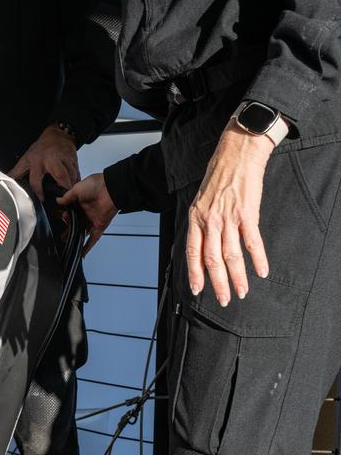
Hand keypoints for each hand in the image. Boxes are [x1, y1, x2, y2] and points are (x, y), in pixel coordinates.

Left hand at [9, 124, 79, 199]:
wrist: (58, 135)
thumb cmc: (41, 149)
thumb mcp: (26, 158)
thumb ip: (17, 171)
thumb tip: (5, 180)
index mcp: (37, 161)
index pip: (36, 179)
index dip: (38, 191)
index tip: (41, 199)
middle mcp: (52, 160)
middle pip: (60, 175)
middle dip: (63, 186)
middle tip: (64, 198)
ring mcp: (64, 159)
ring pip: (71, 175)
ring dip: (71, 185)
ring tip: (70, 195)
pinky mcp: (74, 160)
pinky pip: (77, 173)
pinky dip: (76, 181)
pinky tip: (75, 187)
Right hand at [58, 172, 117, 254]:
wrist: (110, 189)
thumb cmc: (95, 185)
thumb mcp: (76, 189)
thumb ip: (67, 197)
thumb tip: (58, 201)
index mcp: (80, 203)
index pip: (69, 212)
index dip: (63, 217)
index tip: (57, 219)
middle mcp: (86, 212)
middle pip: (75, 224)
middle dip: (68, 230)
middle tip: (61, 236)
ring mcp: (93, 220)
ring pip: (82, 232)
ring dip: (75, 238)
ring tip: (66, 244)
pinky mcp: (99, 226)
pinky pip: (93, 239)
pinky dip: (88, 246)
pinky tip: (81, 253)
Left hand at [184, 125, 273, 305]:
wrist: (236, 154)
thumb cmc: (218, 176)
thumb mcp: (200, 200)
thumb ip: (202, 222)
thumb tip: (203, 243)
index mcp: (195, 219)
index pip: (192, 252)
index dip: (194, 273)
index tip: (197, 290)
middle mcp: (210, 221)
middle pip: (212, 259)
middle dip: (217, 283)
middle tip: (223, 299)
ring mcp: (229, 218)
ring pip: (231, 255)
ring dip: (237, 277)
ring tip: (242, 292)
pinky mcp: (248, 214)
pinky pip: (252, 242)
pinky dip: (258, 259)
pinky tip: (262, 271)